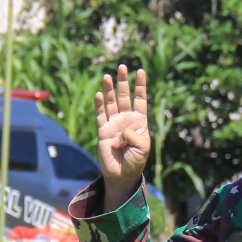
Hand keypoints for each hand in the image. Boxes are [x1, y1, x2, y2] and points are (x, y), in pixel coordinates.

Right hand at [95, 65, 149, 208]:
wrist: (122, 174)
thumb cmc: (136, 160)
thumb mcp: (143, 146)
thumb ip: (133, 134)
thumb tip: (119, 129)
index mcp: (139, 121)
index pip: (140, 99)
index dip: (140, 86)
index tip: (141, 71)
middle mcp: (126, 119)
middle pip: (124, 96)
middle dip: (123, 82)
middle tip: (123, 67)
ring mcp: (113, 124)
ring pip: (111, 102)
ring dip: (109, 90)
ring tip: (107, 76)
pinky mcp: (102, 130)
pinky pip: (100, 115)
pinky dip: (99, 105)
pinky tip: (98, 94)